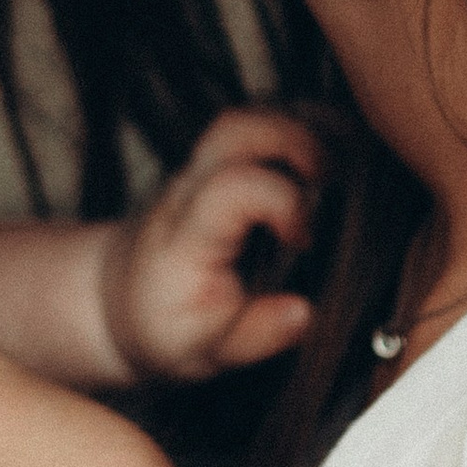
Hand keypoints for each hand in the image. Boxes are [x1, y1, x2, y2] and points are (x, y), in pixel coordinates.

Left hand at [100, 107, 322, 381]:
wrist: (120, 298)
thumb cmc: (166, 325)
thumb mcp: (203, 351)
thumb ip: (254, 334)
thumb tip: (306, 313)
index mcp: (188, 232)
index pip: (235, 186)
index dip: (284, 203)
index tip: (303, 242)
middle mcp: (191, 187)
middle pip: (238, 127)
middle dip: (299, 139)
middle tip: (336, 181)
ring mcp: (202, 168)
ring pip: (249, 116)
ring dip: (304, 127)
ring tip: (347, 166)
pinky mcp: (218, 164)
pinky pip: (258, 125)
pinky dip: (301, 128)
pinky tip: (333, 160)